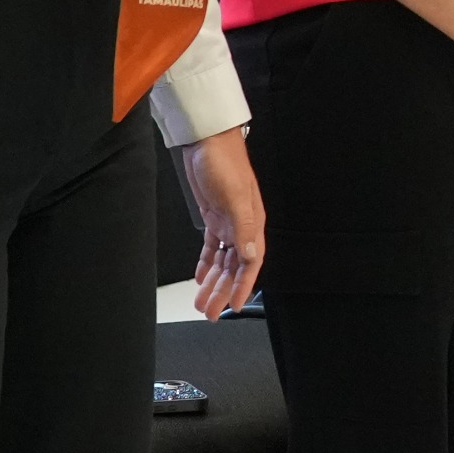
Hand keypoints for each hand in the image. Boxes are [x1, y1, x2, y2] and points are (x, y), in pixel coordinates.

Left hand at [177, 130, 265, 318]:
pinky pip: (211, 247)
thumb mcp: (234, 196)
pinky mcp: (214, 217)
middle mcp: (242, 226)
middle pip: (234, 267)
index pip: (250, 263)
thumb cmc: (224, 163)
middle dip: (222, 290)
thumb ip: (243, 227)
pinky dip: (206, 263)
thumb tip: (250, 255)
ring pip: (222, 261)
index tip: (233, 306)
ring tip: (201, 301)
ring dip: (213, 282)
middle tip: (210, 312)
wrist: (207, 140)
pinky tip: (201, 277)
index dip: (243, 286)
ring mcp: (228, 222)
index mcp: (252, 223)